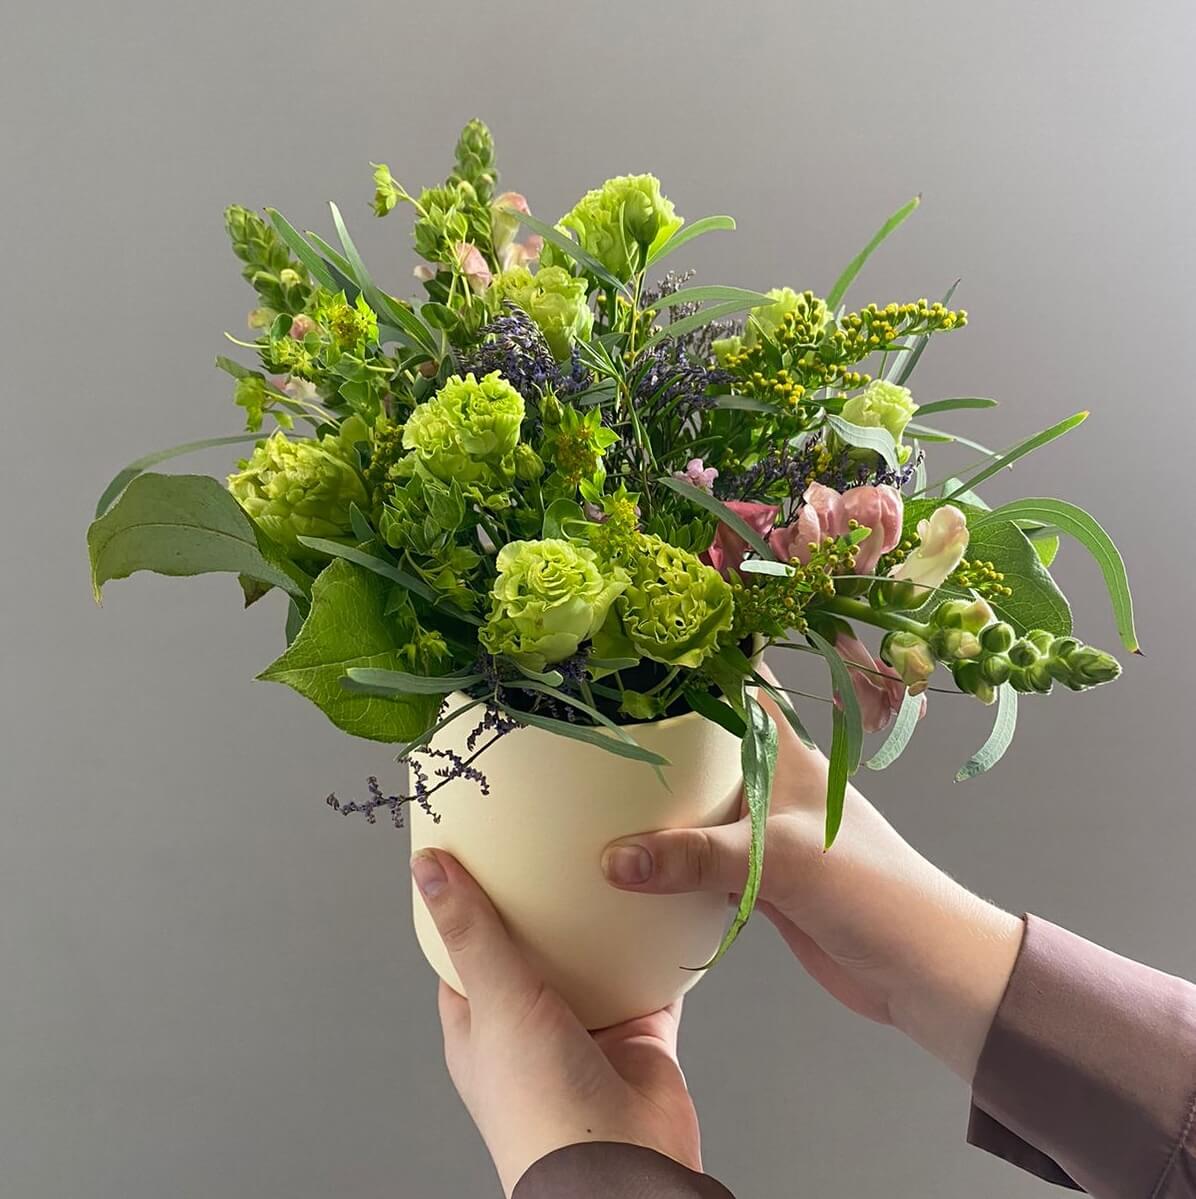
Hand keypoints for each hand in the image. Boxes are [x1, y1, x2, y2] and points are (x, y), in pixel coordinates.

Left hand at [412, 849, 701, 1196]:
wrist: (622, 1165)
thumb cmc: (541, 1114)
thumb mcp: (496, 1002)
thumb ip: (471, 933)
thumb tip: (429, 870)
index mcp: (481, 1024)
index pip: (466, 948)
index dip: (471, 901)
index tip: (481, 853)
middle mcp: (531, 1025)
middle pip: (534, 946)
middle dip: (543, 905)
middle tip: (550, 847)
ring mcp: (585, 1028)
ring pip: (592, 959)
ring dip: (598, 923)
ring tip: (603, 866)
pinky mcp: (637, 1032)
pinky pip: (647, 978)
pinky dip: (653, 950)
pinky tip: (656, 912)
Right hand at [601, 666, 1023, 1080]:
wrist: (921, 971)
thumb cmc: (874, 891)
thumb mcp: (781, 861)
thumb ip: (697, 856)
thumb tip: (613, 859)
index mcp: (786, 750)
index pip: (737, 681)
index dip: (692, 660)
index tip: (626, 649)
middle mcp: (770, 780)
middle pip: (701, 744)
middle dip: (651, 735)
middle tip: (582, 726)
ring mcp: (761, 830)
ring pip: (695, 800)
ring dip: (652, 800)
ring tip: (584, 787)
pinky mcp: (754, 877)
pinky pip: (696, 857)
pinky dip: (664, 857)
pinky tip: (622, 861)